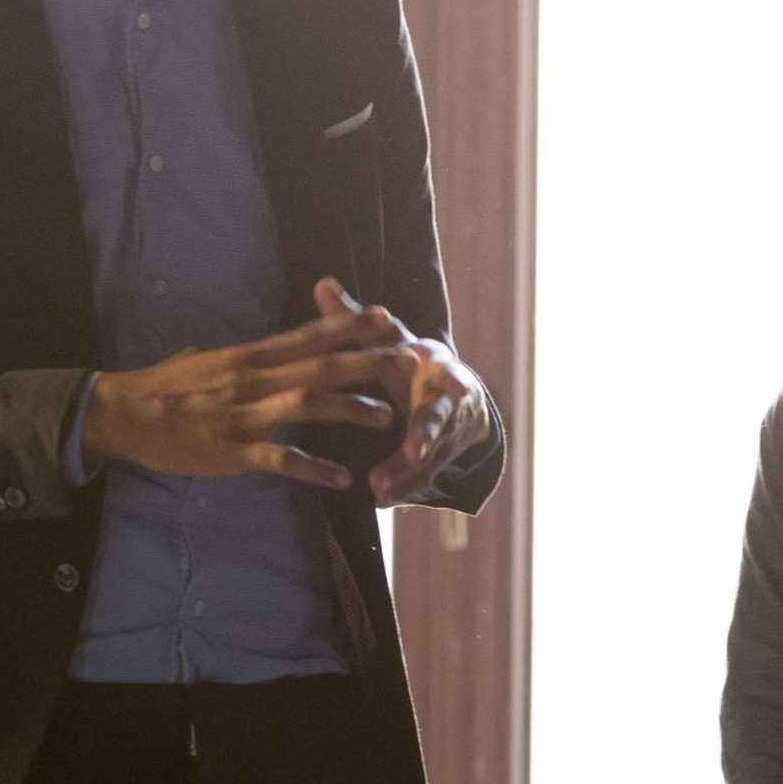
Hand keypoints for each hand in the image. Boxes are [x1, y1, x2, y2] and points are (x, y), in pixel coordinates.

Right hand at [83, 308, 403, 488]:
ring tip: (385, 416)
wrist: (123, 414)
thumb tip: (256, 351)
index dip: (347, 326)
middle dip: (365, 362)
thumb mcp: (204, 360)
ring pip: (307, 406)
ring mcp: (243, 416)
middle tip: (407, 359)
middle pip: (319, 366)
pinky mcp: (232, 452)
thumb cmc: (161, 386)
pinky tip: (341, 479)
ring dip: (349, 409)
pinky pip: (279, 461)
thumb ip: (238, 357)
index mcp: (247, 355)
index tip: (384, 316)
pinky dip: (312, 469)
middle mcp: (251, 379)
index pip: (306, 336)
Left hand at [307, 280, 493, 508]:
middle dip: (429, 435)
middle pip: (440, 420)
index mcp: (437, 367)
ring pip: (429, 457)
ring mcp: (445, 435)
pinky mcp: (437, 461)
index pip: (445, 373)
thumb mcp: (391, 340)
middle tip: (414, 451)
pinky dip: (403, 490)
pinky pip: (422, 480)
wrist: (460, 397)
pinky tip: (382, 501)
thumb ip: (357, 320)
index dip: (453, 382)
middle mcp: (446, 402)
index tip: (456, 388)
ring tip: (381, 490)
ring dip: (407, 473)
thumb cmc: (413, 362)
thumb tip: (322, 283)